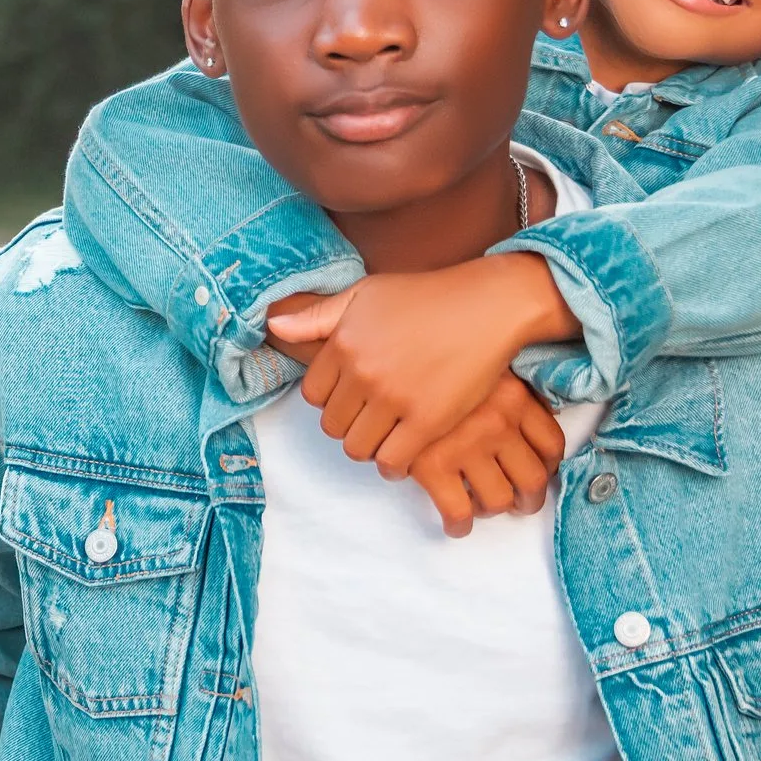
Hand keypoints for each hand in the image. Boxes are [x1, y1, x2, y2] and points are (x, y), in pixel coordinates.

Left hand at [270, 253, 577, 470]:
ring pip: (357, 448)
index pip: (313, 396)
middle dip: (349, 424)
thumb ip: (319, 315)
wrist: (488, 306)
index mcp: (343, 342)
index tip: (354, 396)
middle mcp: (363, 371)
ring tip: (387, 435)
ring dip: (369, 447)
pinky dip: (393, 466)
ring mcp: (394, 397)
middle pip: (332, 426)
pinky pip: (392, 462)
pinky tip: (404, 454)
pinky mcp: (427, 420)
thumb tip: (273, 327)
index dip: (332, 399)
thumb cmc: (427, 296)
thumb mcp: (366, 293)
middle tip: (373, 417)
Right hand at [407, 375, 565, 537]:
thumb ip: (511, 389)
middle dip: (527, 500)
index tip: (536, 472)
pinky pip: (459, 513)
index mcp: (515, 395)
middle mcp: (497, 421)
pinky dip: (459, 526)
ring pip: (498, 501)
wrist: (389, 364)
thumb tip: (539, 416)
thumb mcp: (484, 365)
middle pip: (533, 480)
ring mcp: (466, 445)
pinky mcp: (432, 465)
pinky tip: (454, 523)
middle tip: (515, 502)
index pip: (552, 445)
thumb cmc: (437, 364)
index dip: (548, 467)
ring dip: (491, 511)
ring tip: (477, 504)